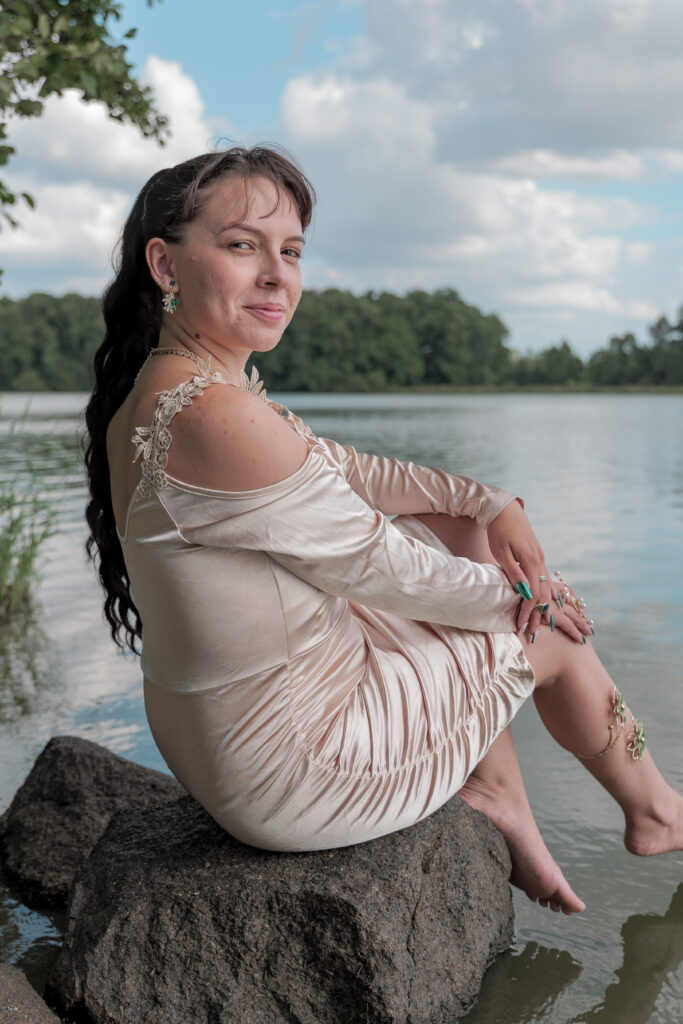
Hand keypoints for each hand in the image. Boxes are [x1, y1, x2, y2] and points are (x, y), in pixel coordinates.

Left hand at [487, 500, 590, 643]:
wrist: (504, 509)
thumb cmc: (498, 529)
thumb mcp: (501, 553)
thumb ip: (513, 573)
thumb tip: (522, 593)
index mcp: (531, 560)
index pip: (533, 594)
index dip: (528, 612)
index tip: (520, 627)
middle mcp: (540, 560)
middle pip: (543, 594)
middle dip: (536, 615)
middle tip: (529, 632)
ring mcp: (541, 557)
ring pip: (545, 587)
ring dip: (540, 606)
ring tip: (534, 622)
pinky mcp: (538, 555)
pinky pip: (544, 579)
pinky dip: (541, 594)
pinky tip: (539, 603)